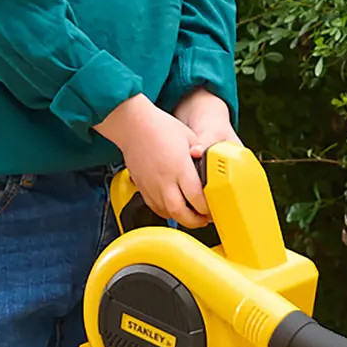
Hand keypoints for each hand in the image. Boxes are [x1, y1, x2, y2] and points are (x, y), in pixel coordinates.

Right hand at [93, 94, 212, 225]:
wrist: (132, 125)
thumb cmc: (160, 127)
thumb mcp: (189, 136)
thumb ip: (201, 154)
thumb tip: (211, 167)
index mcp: (180, 168)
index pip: (197, 198)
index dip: (207, 208)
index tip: (213, 207)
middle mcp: (165, 181)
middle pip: (181, 214)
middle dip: (196, 221)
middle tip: (205, 218)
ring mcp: (151, 186)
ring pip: (167, 214)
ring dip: (182, 218)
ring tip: (192, 215)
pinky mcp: (142, 188)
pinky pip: (155, 208)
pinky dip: (167, 212)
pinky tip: (174, 207)